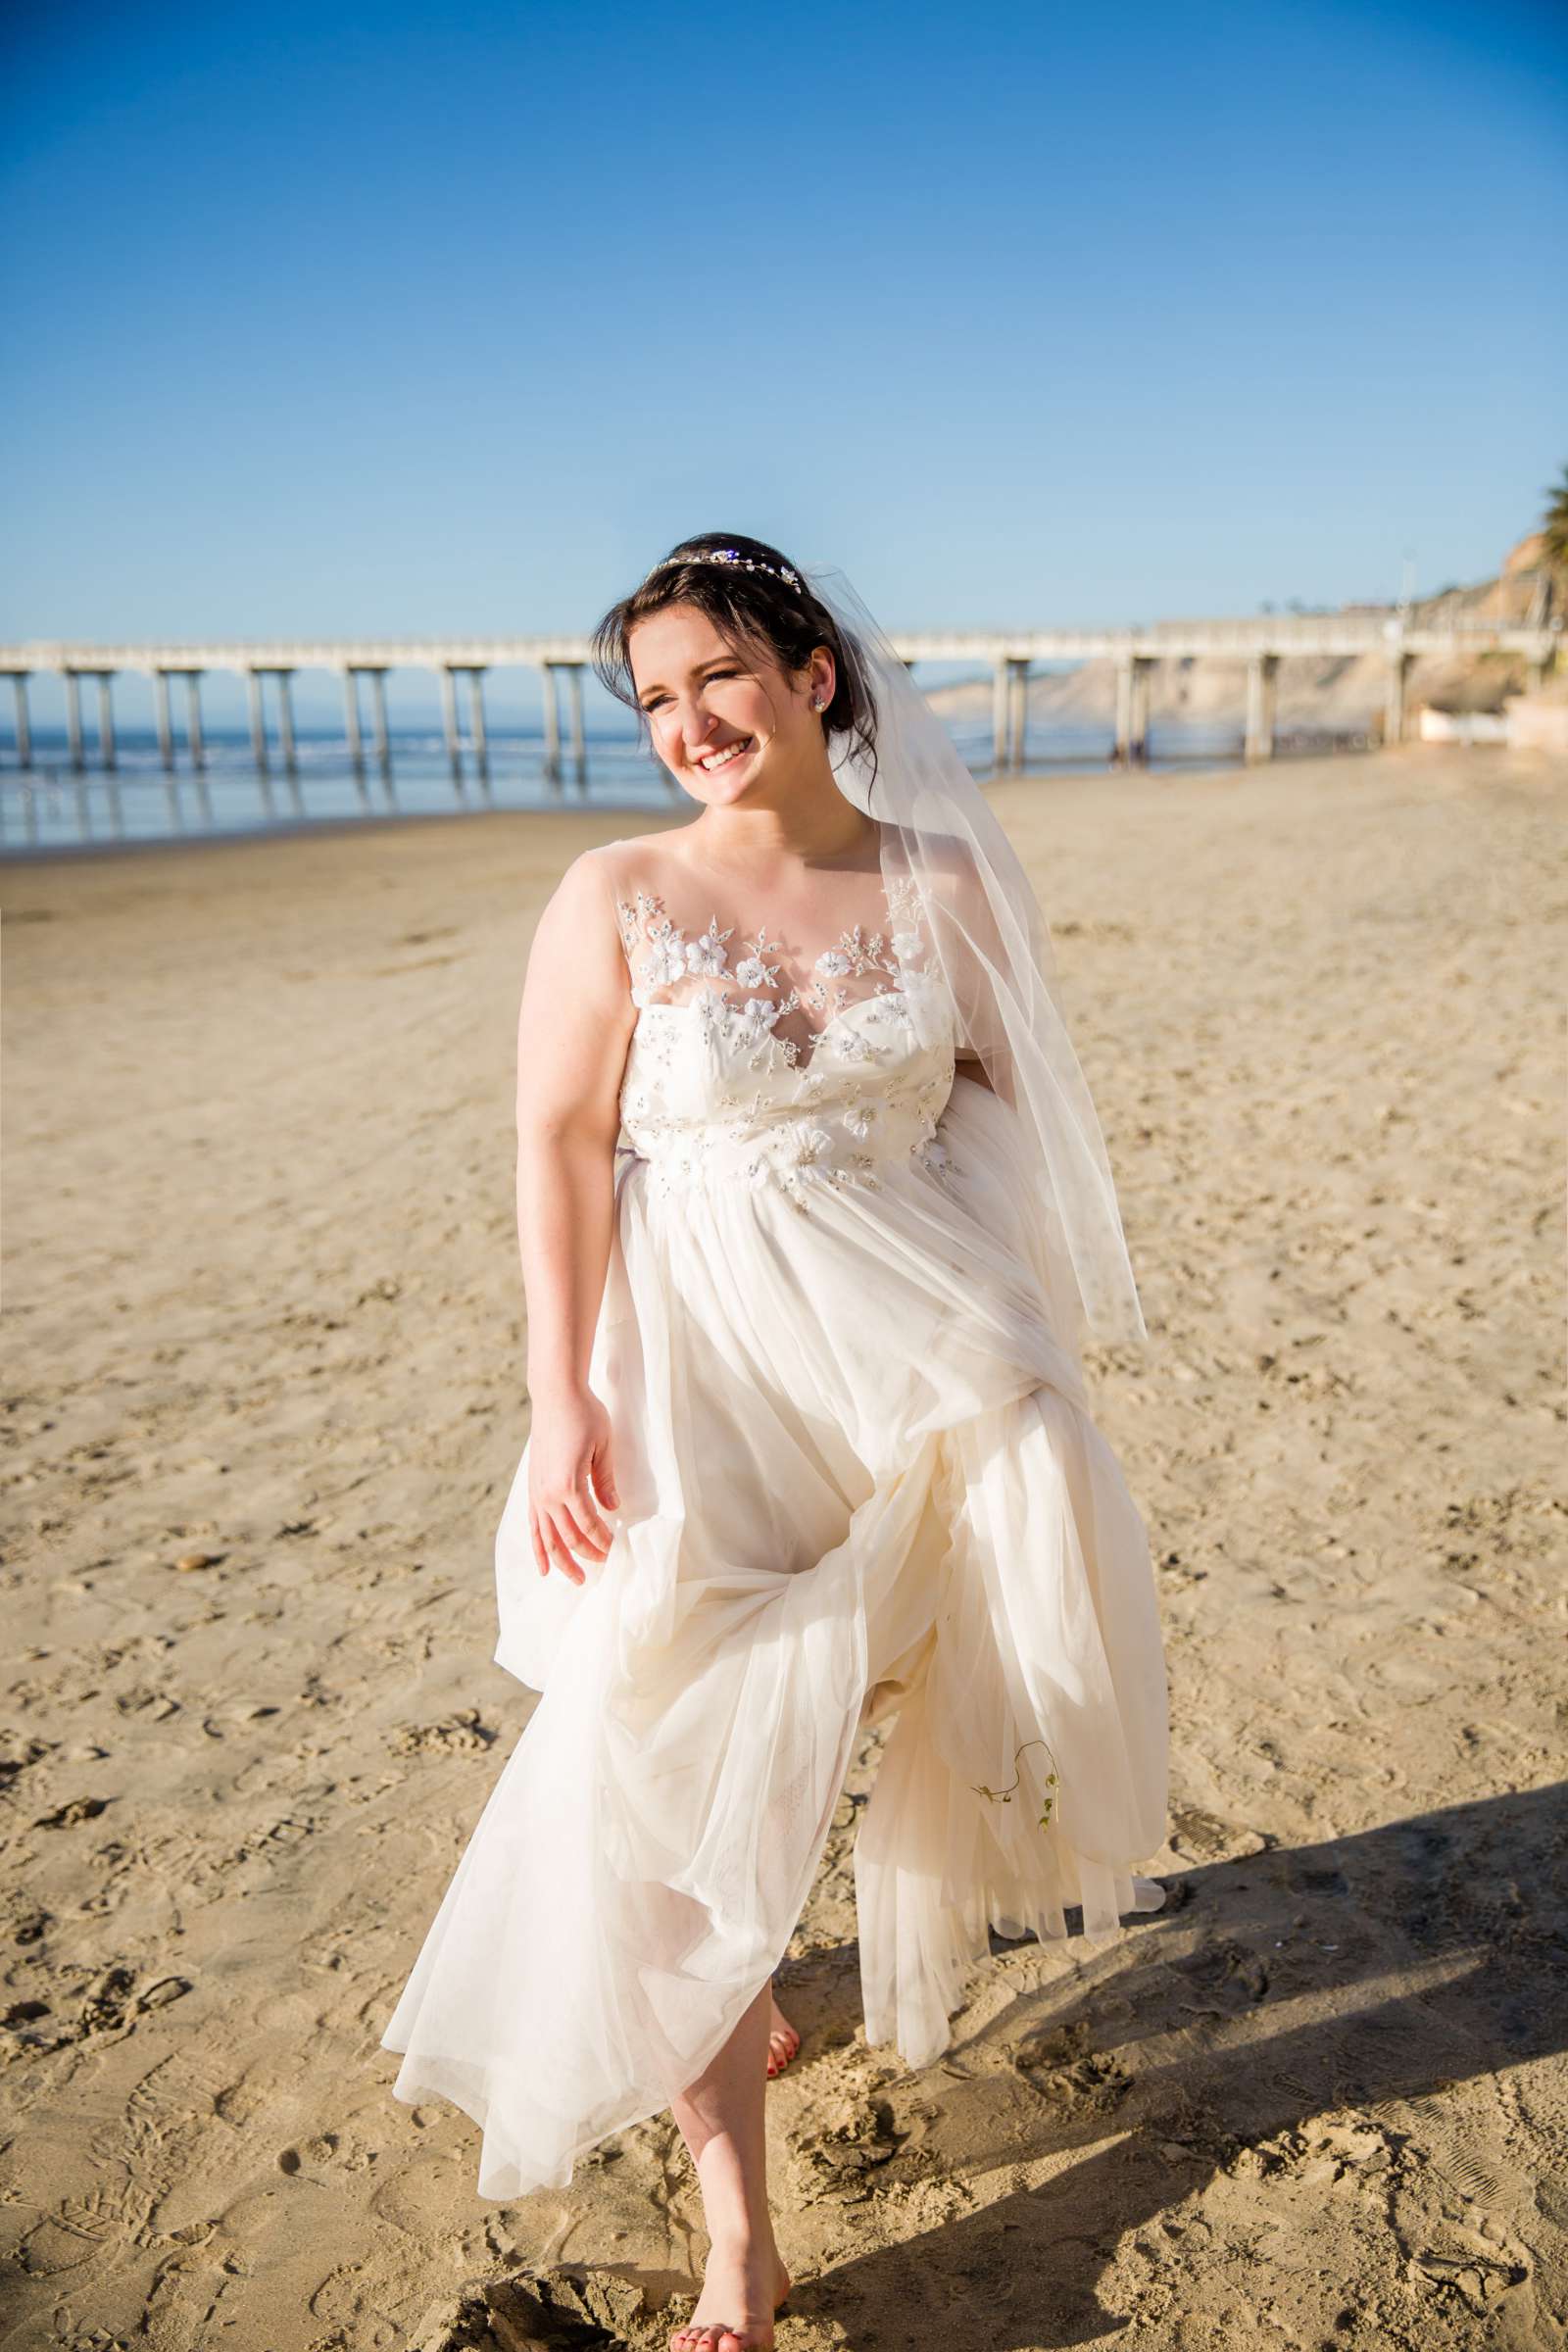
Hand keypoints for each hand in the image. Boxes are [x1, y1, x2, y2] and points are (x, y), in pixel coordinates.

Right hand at [527, 1386, 619, 1583]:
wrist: (555, 1394)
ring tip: (576, 1578)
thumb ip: (606, 1481)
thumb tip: (613, 1510)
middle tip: (604, 1566)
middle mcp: (548, 1494)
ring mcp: (537, 1492)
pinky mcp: (532, 1487)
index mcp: (568, 1485)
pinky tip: (544, 1566)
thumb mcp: (604, 1446)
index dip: (602, 1541)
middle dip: (587, 1555)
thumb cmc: (584, 1415)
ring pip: (547, 1537)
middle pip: (568, 1536)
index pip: (588, 1525)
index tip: (616, 1549)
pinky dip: (538, 1547)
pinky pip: (533, 1525)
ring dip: (562, 1560)